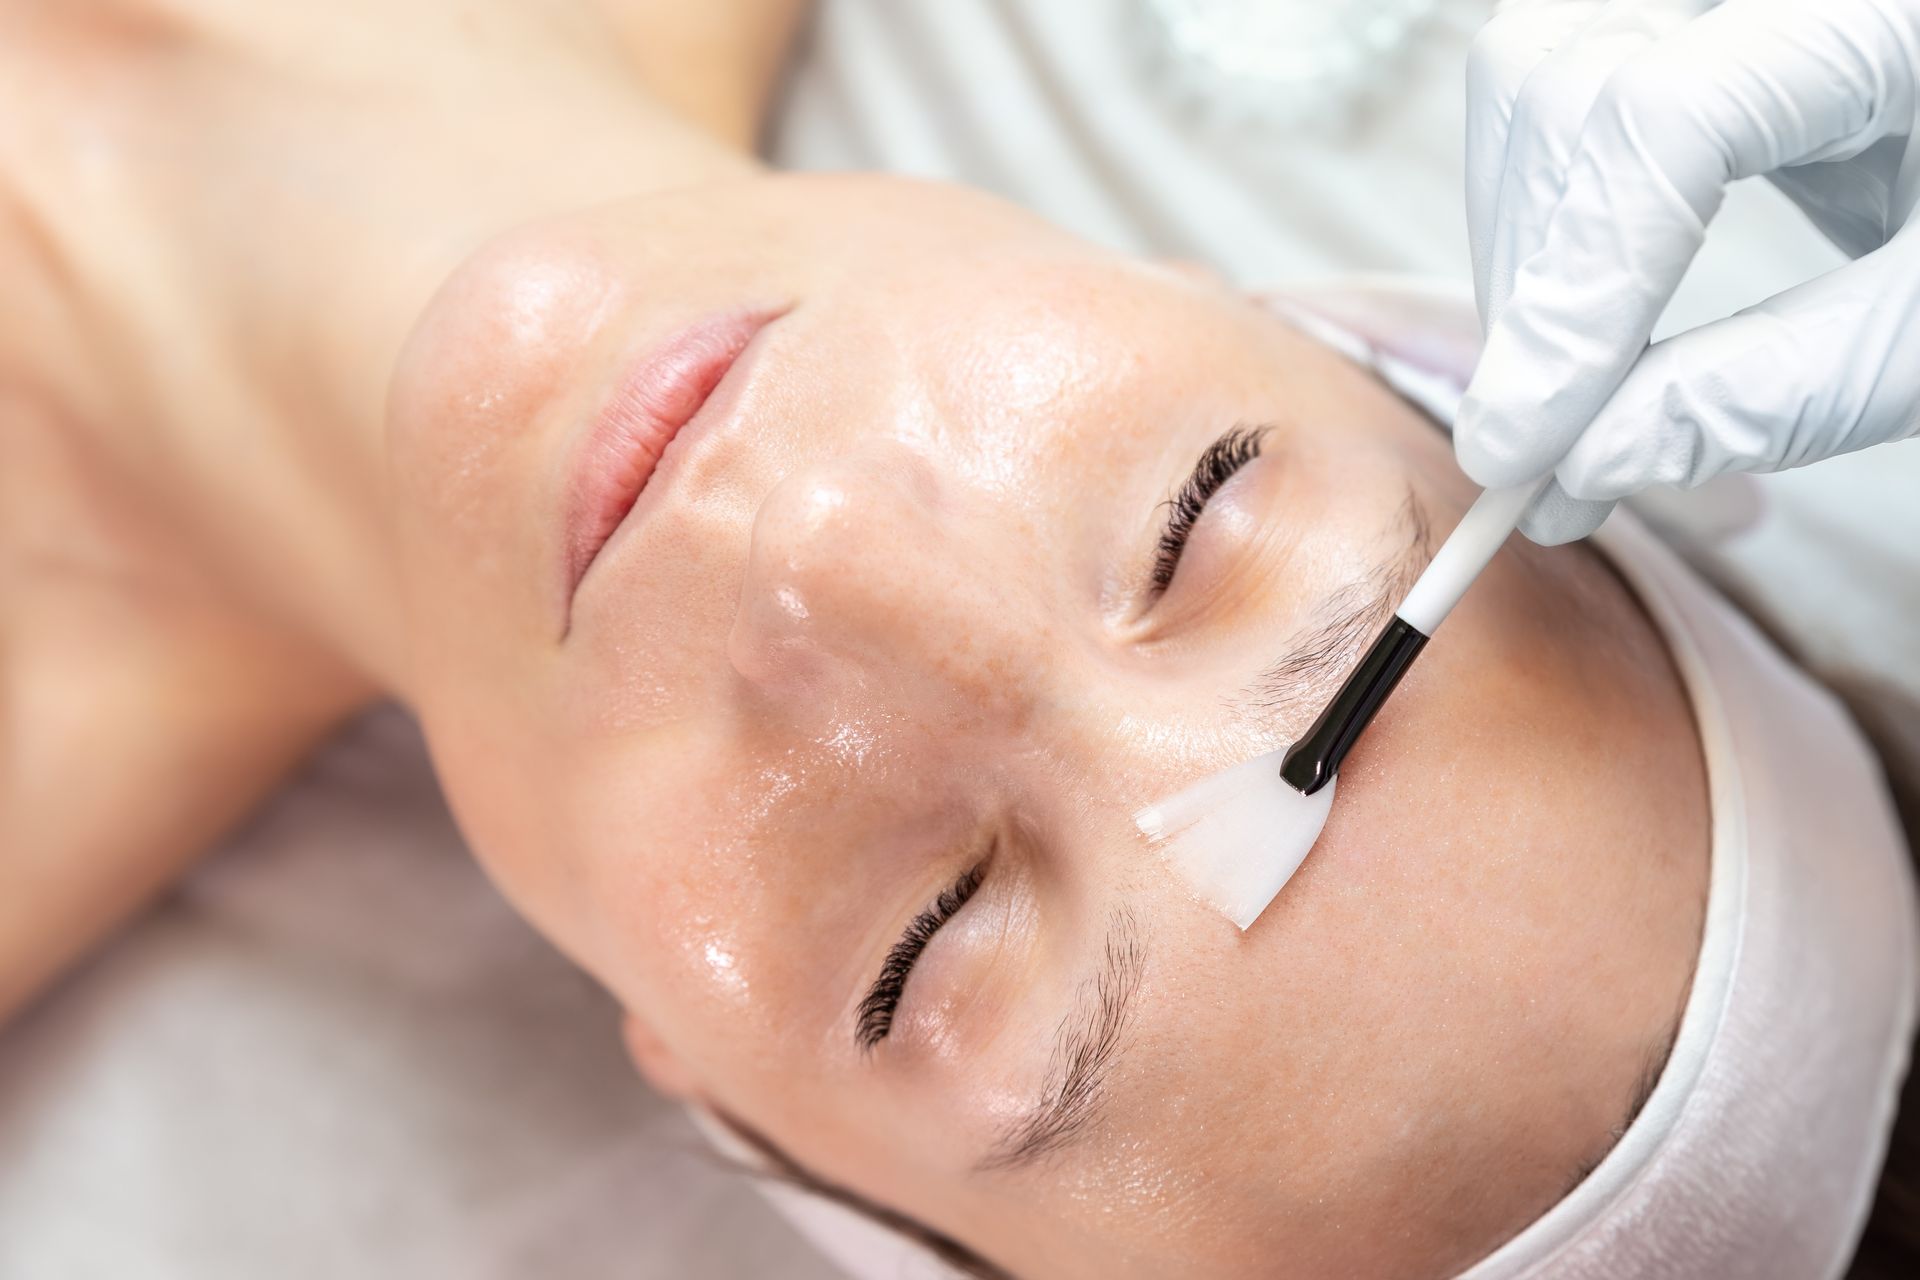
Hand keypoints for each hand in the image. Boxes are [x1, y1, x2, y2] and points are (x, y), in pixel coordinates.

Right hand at [1456, 0, 1919, 543]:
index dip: (1579, 291)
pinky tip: (1576, 310)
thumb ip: (1798, 385)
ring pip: (1531, 75)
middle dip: (1535, 285)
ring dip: (1517, 246)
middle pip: (1567, 87)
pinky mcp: (1700, 27)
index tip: (1525, 452)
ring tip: (1554, 385)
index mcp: (1887, 15)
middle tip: (1536, 452)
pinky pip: (1558, 88)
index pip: (1666, 121)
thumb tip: (1592, 460)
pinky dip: (1541, 212)